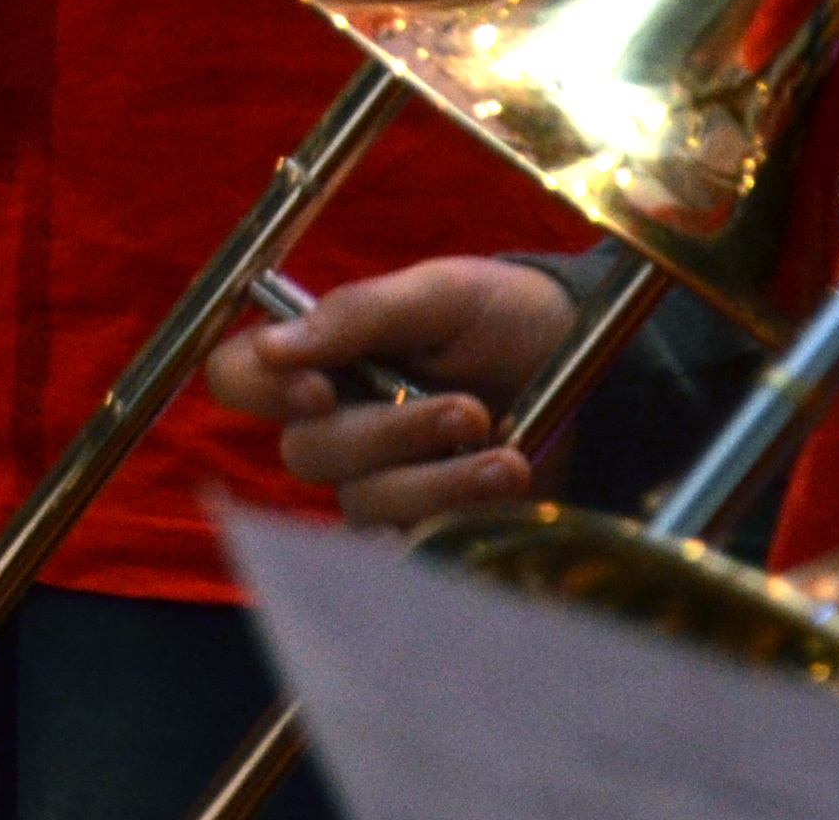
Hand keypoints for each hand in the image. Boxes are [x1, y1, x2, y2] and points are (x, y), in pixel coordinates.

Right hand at [199, 255, 580, 527]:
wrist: (598, 371)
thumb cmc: (505, 317)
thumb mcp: (443, 293)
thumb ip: (361, 312)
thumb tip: (275, 346)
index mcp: (324, 358)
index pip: (240, 378)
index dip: (262, 390)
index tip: (321, 387)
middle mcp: (340, 423)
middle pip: (307, 452)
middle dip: (388, 435)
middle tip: (467, 410)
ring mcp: (385, 480)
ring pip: (363, 503)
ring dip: (437, 482)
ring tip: (508, 460)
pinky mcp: (431, 524)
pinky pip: (407, 546)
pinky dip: (448, 525)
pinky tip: (493, 497)